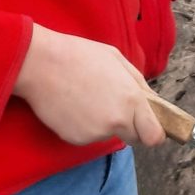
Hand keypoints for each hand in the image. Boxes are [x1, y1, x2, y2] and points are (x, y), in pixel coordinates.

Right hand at [13, 26, 164, 147]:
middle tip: (110, 106)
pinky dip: (82, 125)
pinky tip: (72, 105)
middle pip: (134, 138)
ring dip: (101, 122)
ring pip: (107, 134)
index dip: (153, 133)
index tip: (148, 128)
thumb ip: (137, 84)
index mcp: (132, 100)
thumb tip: (151, 102)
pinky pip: (86, 135)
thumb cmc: (79, 55)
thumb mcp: (117, 60)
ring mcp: (96, 132)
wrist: (41, 64)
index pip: (154, 136)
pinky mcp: (76, 139)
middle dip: (128, 127)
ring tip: (84, 97)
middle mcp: (117, 121)